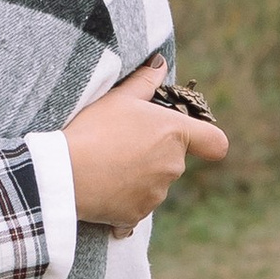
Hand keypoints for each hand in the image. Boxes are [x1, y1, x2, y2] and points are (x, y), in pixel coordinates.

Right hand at [64, 58, 228, 232]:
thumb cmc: (93, 130)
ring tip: (105, 170)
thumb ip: (144, 81)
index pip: (215, 143)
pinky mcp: (136, 216)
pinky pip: (134, 209)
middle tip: (119, 148)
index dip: (207, 142)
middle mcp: (173, 166)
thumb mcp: (117, 98)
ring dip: (137, 180)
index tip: (195, 142)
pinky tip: (101, 194)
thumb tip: (160, 62)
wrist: (64, 173)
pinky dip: (121, 204)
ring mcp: (156, 194)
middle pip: (173, 162)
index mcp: (174, 134)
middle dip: (153, 157)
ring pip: (153, 186)